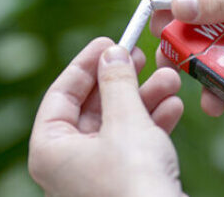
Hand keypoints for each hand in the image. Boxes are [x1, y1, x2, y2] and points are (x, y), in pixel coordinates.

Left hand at [28, 38, 184, 196]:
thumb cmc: (134, 183)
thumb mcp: (126, 120)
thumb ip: (117, 82)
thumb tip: (112, 54)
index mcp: (50, 149)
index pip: (61, 94)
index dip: (86, 64)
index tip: (109, 42)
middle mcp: (66, 164)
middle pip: (92, 108)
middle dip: (123, 81)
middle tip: (141, 55)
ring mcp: (93, 177)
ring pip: (117, 125)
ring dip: (145, 99)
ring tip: (171, 79)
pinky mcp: (121, 185)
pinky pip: (133, 146)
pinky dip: (152, 125)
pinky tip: (174, 107)